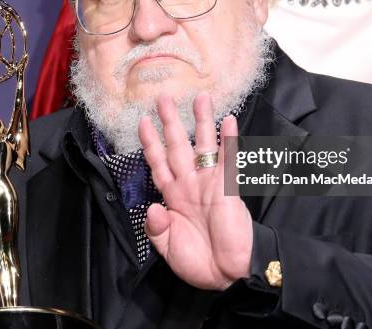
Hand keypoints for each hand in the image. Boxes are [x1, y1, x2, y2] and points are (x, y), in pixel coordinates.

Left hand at [138, 92, 252, 289]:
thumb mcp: (167, 248)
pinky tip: (228, 120)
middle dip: (171, 122)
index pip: (159, 162)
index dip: (151, 143)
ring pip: (204, 146)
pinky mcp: (228, 187)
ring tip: (200, 98)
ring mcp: (210, 183)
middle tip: (163, 98)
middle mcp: (190, 183)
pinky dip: (229, 140)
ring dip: (202, 121)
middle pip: (178, 146)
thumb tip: (152, 207)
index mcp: (173, 196)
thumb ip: (156, 228)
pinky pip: (228, 159)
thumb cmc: (199, 261)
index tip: (143, 122)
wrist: (229, 274)